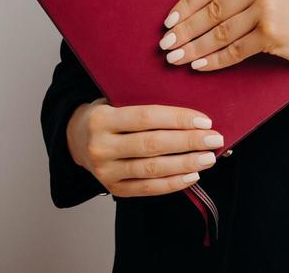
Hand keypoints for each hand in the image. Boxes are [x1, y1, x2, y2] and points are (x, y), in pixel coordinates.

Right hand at [66, 97, 224, 197]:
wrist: (75, 139)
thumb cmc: (105, 115)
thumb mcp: (114, 100)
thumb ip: (141, 103)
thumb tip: (188, 110)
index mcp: (101, 119)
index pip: (146, 117)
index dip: (177, 119)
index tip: (204, 120)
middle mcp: (101, 147)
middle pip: (152, 145)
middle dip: (188, 142)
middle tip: (214, 139)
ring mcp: (106, 171)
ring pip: (152, 169)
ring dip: (185, 164)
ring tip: (208, 158)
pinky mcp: (114, 188)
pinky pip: (148, 188)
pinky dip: (173, 183)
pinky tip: (192, 175)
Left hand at [157, 0, 288, 73]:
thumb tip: (195, 10)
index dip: (188, 3)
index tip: (170, 19)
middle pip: (213, 8)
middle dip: (185, 29)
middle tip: (166, 43)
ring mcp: (270, 7)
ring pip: (220, 31)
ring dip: (194, 47)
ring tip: (177, 58)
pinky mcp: (273, 33)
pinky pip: (235, 50)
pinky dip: (214, 60)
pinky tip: (200, 65)